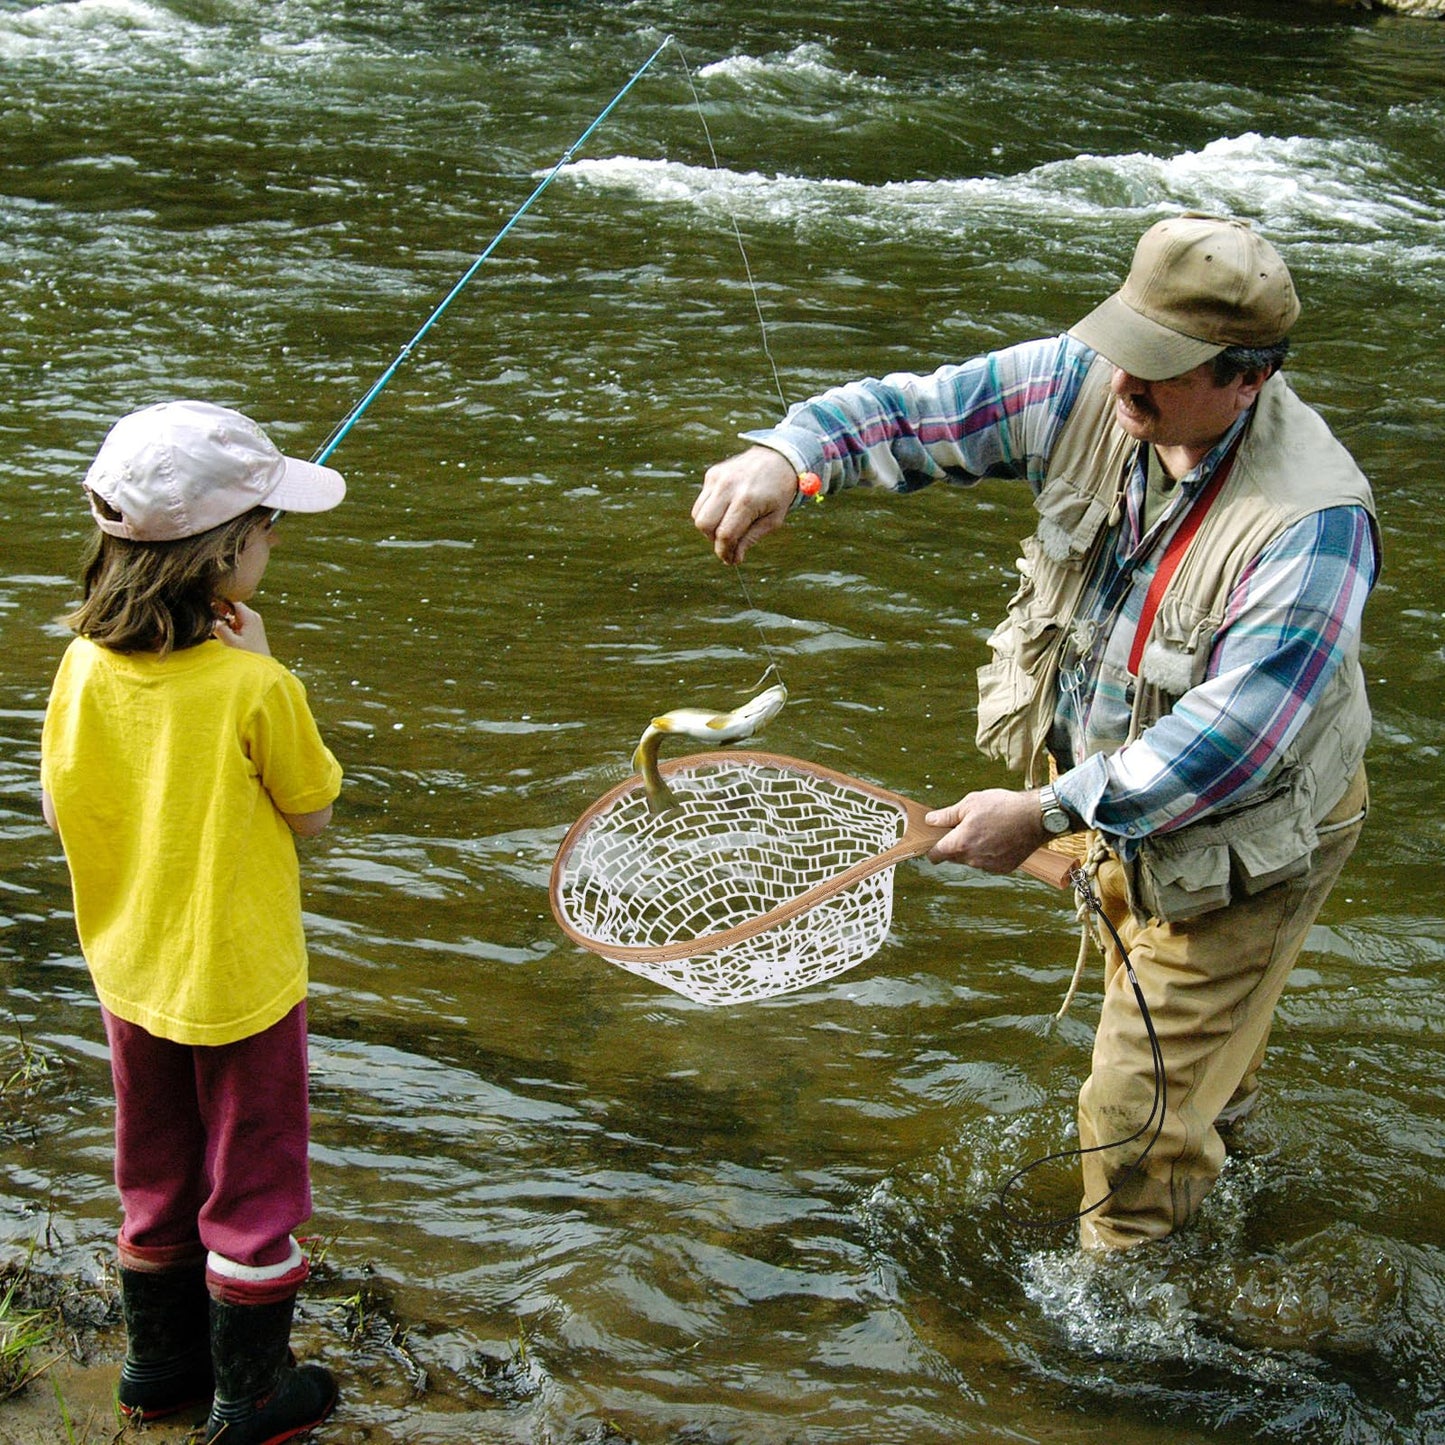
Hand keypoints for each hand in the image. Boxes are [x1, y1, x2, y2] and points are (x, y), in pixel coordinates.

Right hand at [213, 600, 271, 655]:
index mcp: (249, 616)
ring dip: (224, 620)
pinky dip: (229, 626)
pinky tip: (227, 635)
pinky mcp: (251, 628)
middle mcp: (253, 616)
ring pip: (233, 614)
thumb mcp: (231, 643)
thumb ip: (220, 628)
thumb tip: (209, 616)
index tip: (208, 606)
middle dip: (220, 611)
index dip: (218, 600)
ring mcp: (253, 621)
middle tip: (213, 622)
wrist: (262, 667)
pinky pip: (236, 621)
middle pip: (231, 605)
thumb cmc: (249, 656)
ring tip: (221, 631)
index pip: (232, 599)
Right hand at [692, 446, 799, 563]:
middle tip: (728, 543)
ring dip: (710, 528)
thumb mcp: (773, 520)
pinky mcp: (712, 474)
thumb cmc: (779, 492)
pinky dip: (709, 513)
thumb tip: (733, 559)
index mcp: (747, 500)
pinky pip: (701, 502)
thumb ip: (751, 539)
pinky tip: (725, 511)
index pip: (725, 534)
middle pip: (704, 525)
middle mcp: (728, 487)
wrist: (778, 458)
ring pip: (698, 514)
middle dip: (714, 540)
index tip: (731, 560)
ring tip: (728, 527)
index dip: (725, 552)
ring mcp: (717, 478)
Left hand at [924, 788, 1048, 873]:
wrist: (1036, 817)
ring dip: (973, 848)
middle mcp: (973, 859)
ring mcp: (989, 866)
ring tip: (988, 829)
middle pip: (953, 857)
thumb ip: (947, 815)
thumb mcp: (970, 803)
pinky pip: (988, 862)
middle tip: (967, 826)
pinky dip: (989, 853)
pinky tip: (999, 837)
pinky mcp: (1003, 868)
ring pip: (971, 860)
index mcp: (960, 843)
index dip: (932, 847)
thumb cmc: (1003, 806)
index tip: (936, 840)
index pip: (935, 855)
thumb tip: (930, 821)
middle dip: (955, 844)